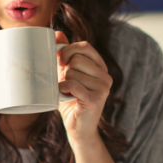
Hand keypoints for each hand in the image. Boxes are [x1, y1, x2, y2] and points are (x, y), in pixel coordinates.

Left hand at [55, 31, 111, 145]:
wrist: (78, 128)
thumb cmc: (71, 101)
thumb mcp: (67, 75)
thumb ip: (65, 55)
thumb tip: (57, 33)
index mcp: (100, 67)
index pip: (85, 46)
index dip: (69, 49)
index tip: (60, 60)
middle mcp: (105, 76)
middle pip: (78, 59)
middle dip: (65, 70)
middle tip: (65, 83)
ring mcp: (103, 88)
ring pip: (73, 72)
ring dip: (64, 82)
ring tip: (68, 93)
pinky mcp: (96, 99)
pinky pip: (73, 85)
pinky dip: (63, 89)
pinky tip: (64, 96)